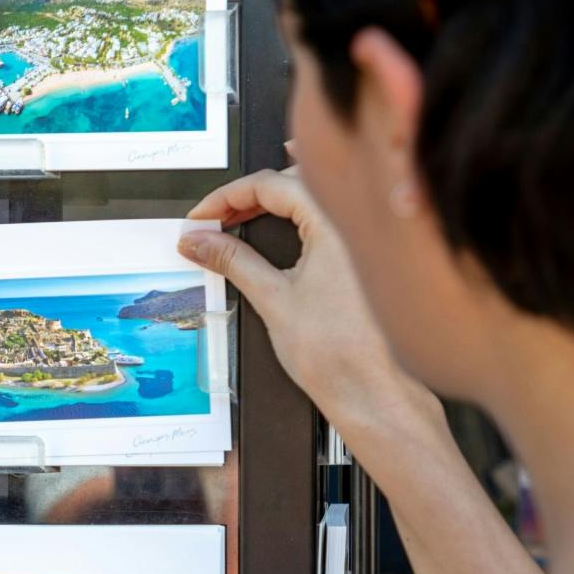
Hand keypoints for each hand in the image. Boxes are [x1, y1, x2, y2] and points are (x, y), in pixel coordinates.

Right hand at [177, 167, 438, 438]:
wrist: (373, 392)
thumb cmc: (340, 354)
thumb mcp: (273, 299)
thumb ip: (232, 261)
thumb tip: (199, 240)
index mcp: (335, 222)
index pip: (270, 185)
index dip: (227, 197)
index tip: (202, 216)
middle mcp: (357, 222)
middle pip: (293, 181)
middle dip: (249, 194)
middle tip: (215, 218)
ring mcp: (367, 239)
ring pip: (315, 195)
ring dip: (278, 197)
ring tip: (244, 210)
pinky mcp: (368, 258)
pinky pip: (333, 217)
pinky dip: (304, 214)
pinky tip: (291, 218)